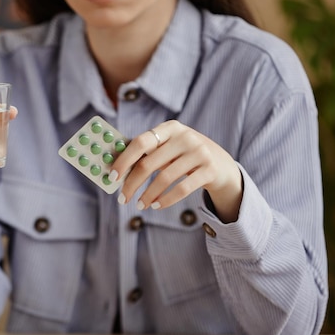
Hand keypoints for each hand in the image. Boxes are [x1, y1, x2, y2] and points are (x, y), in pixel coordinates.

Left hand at [110, 120, 242, 222]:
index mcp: (170, 128)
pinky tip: (156, 205)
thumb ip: (147, 153)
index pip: (141, 142)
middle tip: (123, 199)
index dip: (124, 160)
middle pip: (149, 163)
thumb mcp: (169, 148)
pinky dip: (165, 200)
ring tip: (140, 205)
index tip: (112, 176)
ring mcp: (199, 152)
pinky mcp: (209, 170)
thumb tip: (117, 169)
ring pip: (165, 178)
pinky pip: (182, 189)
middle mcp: (185, 137)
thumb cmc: (185, 157)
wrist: (222, 165)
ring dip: (148, 195)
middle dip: (132, 183)